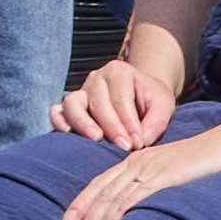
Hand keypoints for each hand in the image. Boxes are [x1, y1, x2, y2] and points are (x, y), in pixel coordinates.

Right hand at [52, 41, 177, 152]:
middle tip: (124, 147)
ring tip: (96, 139)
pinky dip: (59, 122)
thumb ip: (156, 122)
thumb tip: (141, 142)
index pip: (121, 99)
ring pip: (72, 104)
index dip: (129, 124)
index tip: (138, 144)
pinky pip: (57, 111)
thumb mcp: (163, 105)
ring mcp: (80, 91)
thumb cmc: (151, 100)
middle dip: (111, 127)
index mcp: (118, 71)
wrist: (140, 96)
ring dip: (82, 123)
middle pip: (97, 102)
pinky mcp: (69, 107)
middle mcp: (96, 78)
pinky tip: (68, 134)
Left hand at [60, 130, 220, 219]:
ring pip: (114, 198)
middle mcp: (137, 162)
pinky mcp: (163, 176)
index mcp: (137, 160)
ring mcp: (149, 168)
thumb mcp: (172, 172)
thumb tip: (141, 207)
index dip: (83, 202)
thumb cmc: (204, 161)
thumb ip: (154, 184)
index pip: (102, 183)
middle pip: (103, 193)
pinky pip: (135, 196)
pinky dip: (118, 212)